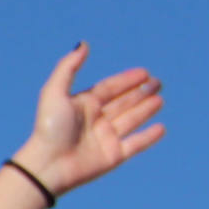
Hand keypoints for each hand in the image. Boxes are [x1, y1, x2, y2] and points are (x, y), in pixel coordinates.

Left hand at [12, 44, 165, 196]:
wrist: (48, 165)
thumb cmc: (49, 128)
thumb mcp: (54, 92)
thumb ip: (68, 67)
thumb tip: (84, 44)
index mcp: (83, 105)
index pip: (110, 88)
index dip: (127, 80)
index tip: (145, 72)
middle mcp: (95, 121)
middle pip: (123, 102)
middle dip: (140, 92)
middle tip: (157, 82)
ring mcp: (105, 138)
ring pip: (131, 120)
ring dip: (146, 109)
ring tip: (160, 98)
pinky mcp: (113, 156)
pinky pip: (135, 145)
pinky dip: (148, 137)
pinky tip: (160, 127)